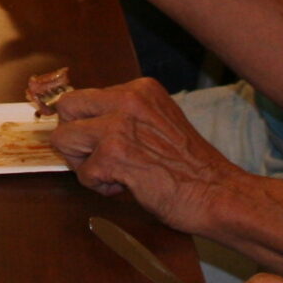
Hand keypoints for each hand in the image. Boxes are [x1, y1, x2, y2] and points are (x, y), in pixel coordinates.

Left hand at [44, 78, 242, 232]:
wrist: (217, 193)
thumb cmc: (190, 166)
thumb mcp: (157, 122)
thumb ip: (124, 116)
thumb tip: (85, 123)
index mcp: (139, 89)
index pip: (85, 96)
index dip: (87, 125)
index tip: (102, 143)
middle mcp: (127, 99)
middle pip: (66, 108)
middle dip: (75, 138)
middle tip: (99, 157)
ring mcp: (119, 125)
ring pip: (65, 139)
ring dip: (85, 163)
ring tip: (115, 173)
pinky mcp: (114, 155)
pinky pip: (83, 173)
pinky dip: (100, 186)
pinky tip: (128, 186)